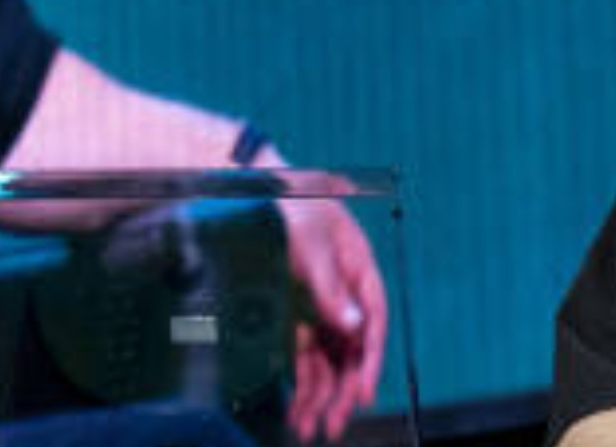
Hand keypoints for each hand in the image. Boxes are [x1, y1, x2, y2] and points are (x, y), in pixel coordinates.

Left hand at [278, 196, 388, 442]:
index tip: (362, 391)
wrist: (242, 191)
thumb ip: (330, 285)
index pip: (373, 317)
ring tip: (311, 428)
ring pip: (326, 358)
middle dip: (344, 388)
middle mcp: (341, 291)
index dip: (370, 357)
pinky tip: (295, 409)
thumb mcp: (307, 240)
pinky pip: (301, 356)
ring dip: (321, 394)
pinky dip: (300, 383)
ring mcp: (315, 304)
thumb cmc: (284, 205)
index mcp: (357, 265)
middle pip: (351, 346)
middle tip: (335, 423)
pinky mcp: (290, 316)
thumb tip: (355, 326)